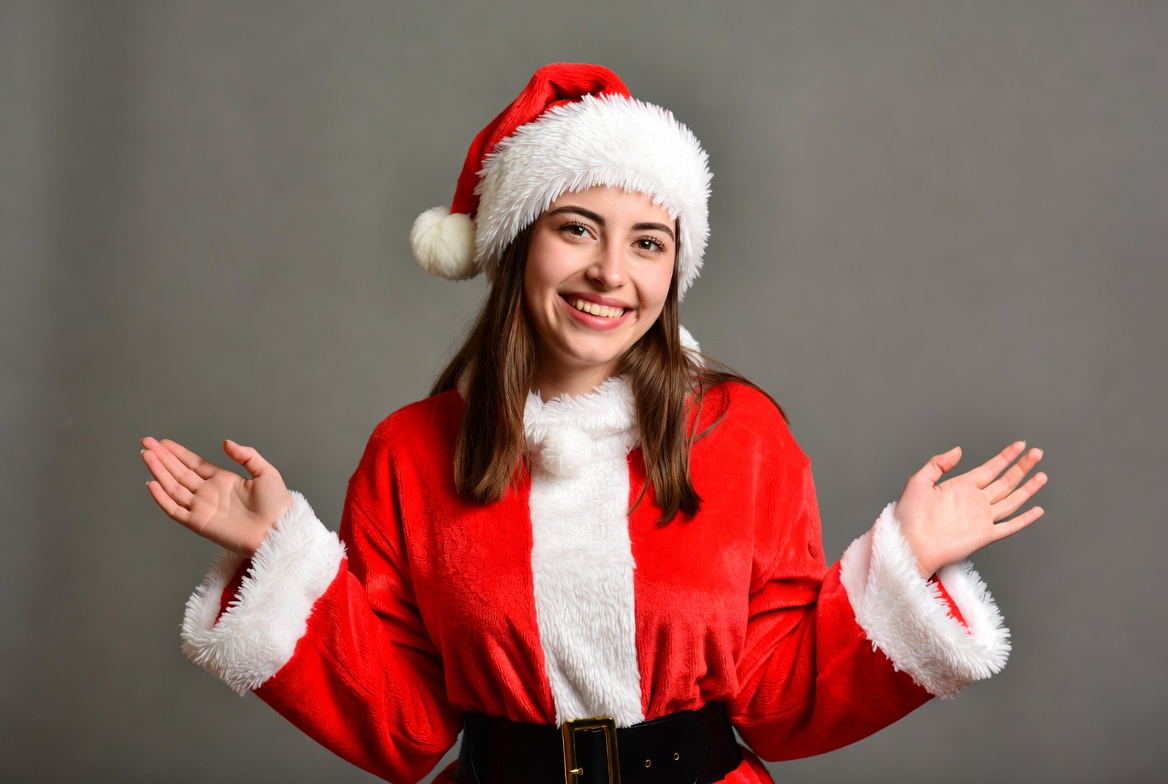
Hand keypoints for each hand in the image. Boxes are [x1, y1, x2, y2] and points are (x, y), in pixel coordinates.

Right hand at [141, 437, 291, 556]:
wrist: (279, 530)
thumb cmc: (277, 505)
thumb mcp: (265, 472)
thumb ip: (246, 455)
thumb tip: (226, 442)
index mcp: (223, 480)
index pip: (194, 464)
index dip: (178, 453)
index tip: (163, 442)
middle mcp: (209, 493)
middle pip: (179, 473)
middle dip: (162, 458)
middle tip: (147, 442)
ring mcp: (202, 508)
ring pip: (173, 487)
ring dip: (159, 471)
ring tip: (146, 455)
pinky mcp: (199, 523)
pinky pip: (175, 510)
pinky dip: (162, 498)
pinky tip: (152, 483)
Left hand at [895, 442, 1046, 576]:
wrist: (910, 544)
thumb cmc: (909, 516)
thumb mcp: (919, 482)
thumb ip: (938, 464)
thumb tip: (958, 450)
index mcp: (961, 486)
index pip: (990, 468)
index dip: (1006, 457)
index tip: (1020, 445)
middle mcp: (975, 501)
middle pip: (1005, 481)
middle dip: (1022, 467)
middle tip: (1037, 452)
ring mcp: (981, 518)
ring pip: (1012, 500)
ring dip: (1028, 488)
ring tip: (1042, 475)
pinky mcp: (985, 535)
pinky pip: (1010, 526)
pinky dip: (1025, 519)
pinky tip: (1037, 510)